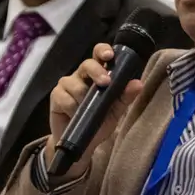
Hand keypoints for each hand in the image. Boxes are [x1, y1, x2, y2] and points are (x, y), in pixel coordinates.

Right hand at [45, 43, 143, 177]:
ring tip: (87, 112)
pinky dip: (73, 109)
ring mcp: (67, 84)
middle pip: (87, 64)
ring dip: (84, 100)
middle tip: (105, 83)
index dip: (103, 50)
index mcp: (98, 74)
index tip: (110, 55)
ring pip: (76, 85)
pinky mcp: (56, 95)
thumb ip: (126, 97)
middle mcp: (81, 75)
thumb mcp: (115, 111)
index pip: (99, 55)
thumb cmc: (99, 122)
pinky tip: (75, 116)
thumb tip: (138, 84)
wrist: (82, 144)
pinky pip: (66, 99)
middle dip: (97, 72)